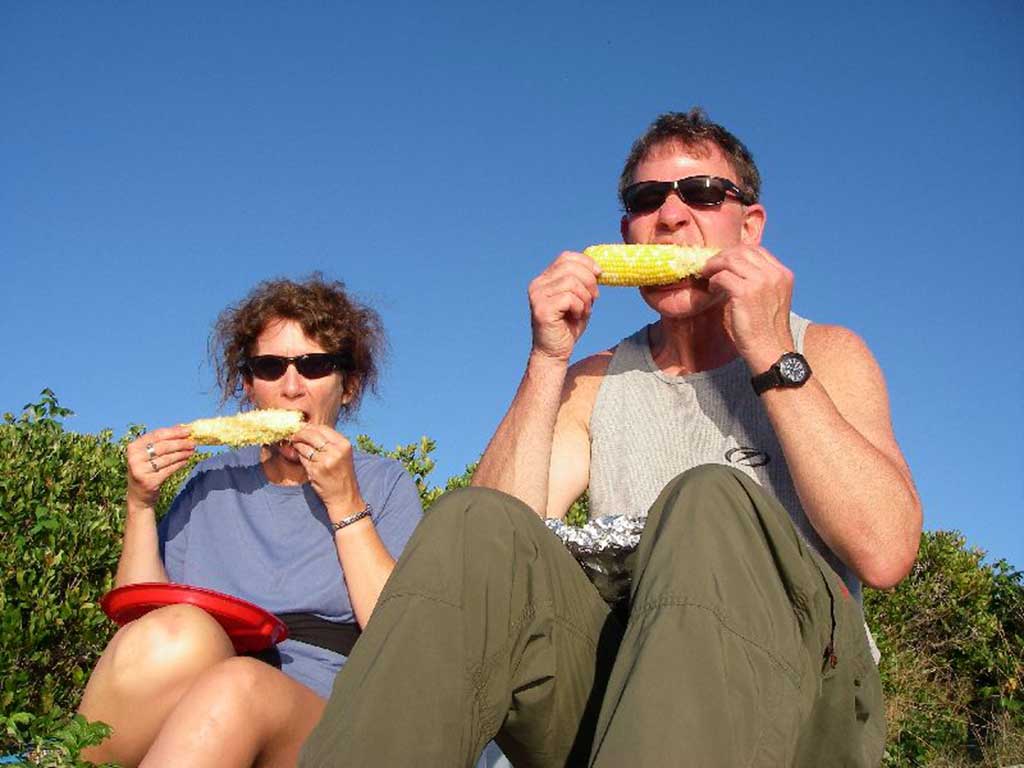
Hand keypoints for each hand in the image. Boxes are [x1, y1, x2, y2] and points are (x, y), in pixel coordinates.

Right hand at [126, 426, 195, 506]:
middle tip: (193, 442)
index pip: (157, 435)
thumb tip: (181, 427)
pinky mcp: (149, 481)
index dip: (174, 432)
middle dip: (181, 443)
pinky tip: (186, 460)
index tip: (188, 431)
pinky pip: (169, 470)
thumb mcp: (149, 454)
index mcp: (133, 447)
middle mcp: (134, 458)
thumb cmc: (146, 470)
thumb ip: (162, 440)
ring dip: (182, 453)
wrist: (138, 495)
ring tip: (192, 451)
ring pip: (167, 458)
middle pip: (163, 446)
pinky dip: (179, 464)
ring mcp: (140, 470)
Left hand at [290, 426, 364, 518]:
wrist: (345, 496)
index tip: (301, 427)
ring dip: (297, 445)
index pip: (322, 428)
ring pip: (304, 446)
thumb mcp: (341, 455)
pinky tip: (299, 456)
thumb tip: (308, 429)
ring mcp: (325, 460)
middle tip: (293, 435)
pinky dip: (298, 456)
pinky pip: (302, 458)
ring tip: (295, 445)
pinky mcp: (316, 470)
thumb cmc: (341, 475)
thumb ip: (329, 442)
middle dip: (300, 433)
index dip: (309, 427)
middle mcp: (336, 450)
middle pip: (312, 434)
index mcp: (344, 444)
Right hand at [528, 251, 600, 361]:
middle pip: (570, 267)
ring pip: (572, 282)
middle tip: (594, 298)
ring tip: (584, 310)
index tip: (599, 275)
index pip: (566, 257)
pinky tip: (577, 317)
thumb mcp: (578, 299)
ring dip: (585, 297)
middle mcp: (537, 285)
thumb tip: (598, 268)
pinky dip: (580, 307)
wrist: (554, 353)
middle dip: (590, 281)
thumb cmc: (567, 327)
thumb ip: (582, 282)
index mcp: (544, 279)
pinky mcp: (542, 309)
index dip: (586, 262)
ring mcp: (537, 296)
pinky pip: (569, 298)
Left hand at [702, 245, 794, 369]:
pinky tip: (712, 290)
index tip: (722, 262)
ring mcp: (761, 282)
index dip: (736, 253)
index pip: (756, 250)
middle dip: (722, 257)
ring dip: (715, 267)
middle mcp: (775, 274)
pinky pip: (722, 276)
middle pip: (742, 251)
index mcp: (783, 274)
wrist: (771, 352)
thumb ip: (759, 282)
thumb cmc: (767, 330)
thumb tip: (734, 270)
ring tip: (708, 277)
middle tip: (709, 267)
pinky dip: (714, 281)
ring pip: (730, 260)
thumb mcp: (771, 299)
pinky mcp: (745, 292)